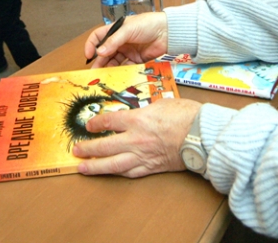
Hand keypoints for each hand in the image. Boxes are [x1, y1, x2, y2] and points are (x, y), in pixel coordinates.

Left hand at [72, 98, 200, 176]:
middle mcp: (135, 139)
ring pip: (113, 165)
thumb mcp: (161, 103)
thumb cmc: (186, 115)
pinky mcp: (151, 167)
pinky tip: (111, 173)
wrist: (202, 135)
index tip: (88, 125)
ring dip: (96, 167)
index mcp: (137, 120)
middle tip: (76, 150)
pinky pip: (130, 173)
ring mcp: (142, 156)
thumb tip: (138, 112)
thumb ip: (145, 110)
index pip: (108, 122)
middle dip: (88, 148)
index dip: (96, 123)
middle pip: (104, 146)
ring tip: (83, 168)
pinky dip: (118, 173)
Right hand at [84, 12, 167, 67]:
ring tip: (105, 76)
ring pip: (114, 62)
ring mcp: (128, 51)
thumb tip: (100, 52)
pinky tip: (119, 75)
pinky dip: (122, 71)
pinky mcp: (136, 60)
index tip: (88, 55)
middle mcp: (120, 42)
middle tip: (95, 71)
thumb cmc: (148, 24)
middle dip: (99, 61)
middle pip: (105, 53)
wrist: (168, 32)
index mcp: (116, 31)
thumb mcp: (128, 29)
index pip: (98, 37)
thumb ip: (113, 41)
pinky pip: (126, 67)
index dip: (91, 45)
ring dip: (109, 68)